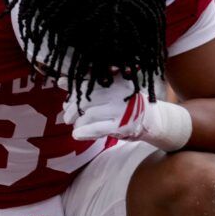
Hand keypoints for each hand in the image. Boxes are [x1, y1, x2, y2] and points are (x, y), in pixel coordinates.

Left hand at [62, 83, 189, 148]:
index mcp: (114, 82)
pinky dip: (85, 131)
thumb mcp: (109, 91)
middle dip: (71, 109)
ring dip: (77, 121)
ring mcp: (121, 110)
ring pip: (89, 114)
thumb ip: (87, 87)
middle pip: (84, 99)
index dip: (72, 89)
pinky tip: (76, 134)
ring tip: (74, 125)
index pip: (87, 83)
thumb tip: (61, 81)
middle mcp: (118, 94)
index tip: (62, 92)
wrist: (153, 120)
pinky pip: (98, 128)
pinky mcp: (123, 125)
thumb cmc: (125, 104)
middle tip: (66, 117)